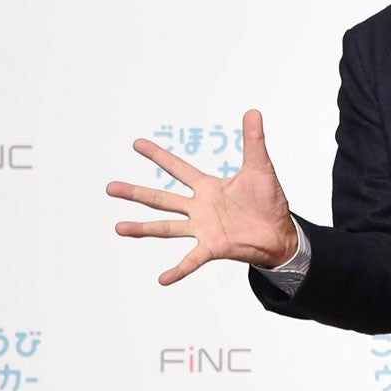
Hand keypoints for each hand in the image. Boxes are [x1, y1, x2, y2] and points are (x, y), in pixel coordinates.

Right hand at [109, 108, 297, 285]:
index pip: (177, 168)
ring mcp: (203, 229)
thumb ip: (254, 141)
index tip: (136, 143)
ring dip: (142, 228)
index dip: (158, 155)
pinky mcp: (213, 248)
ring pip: (166, 227)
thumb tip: (253, 111)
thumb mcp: (261, 168)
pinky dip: (178, 270)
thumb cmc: (269, 202)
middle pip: (161, 198)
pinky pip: (191, 260)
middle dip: (135, 192)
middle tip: (110, 187)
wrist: (281, 233)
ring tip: (119, 228)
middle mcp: (199, 208)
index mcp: (207, 187)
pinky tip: (162, 279)